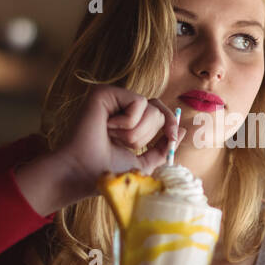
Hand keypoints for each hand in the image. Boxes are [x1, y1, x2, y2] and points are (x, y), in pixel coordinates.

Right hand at [15, 85, 185, 213]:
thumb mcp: (143, 163)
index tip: (172, 137)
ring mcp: (111, 98)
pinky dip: (128, 122)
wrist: (84, 172)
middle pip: (158, 110)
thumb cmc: (106, 170)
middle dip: (147, 135)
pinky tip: (108, 128)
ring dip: (136, 133)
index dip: (170, 122)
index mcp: (128, 121)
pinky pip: (138, 102)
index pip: (159, 111)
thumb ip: (161, 148)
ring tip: (112, 138)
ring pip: (150, 108)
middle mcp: (119, 107)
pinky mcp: (104, 92)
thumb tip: (180, 130)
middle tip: (123, 145)